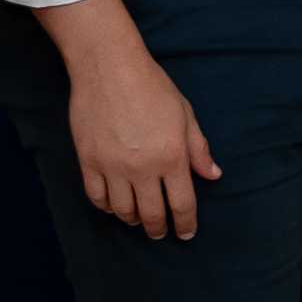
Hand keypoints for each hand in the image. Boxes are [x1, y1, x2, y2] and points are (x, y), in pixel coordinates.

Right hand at [36, 0, 219, 239]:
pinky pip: (97, 197)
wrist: (109, 67)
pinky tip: (114, 205)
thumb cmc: (152, 87)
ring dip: (133, 220)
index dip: (186, 224)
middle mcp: (143, 167)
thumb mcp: (185, 115)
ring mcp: (112, 166)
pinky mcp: (88, 161)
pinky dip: (107, 207)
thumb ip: (198, 149)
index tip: (187, 233)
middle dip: (159, 228)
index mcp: (172, 156)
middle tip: (162, 232)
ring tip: (139, 219)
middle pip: (152, 214)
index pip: (182, 204)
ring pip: (123, 211)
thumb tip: (213, 175)